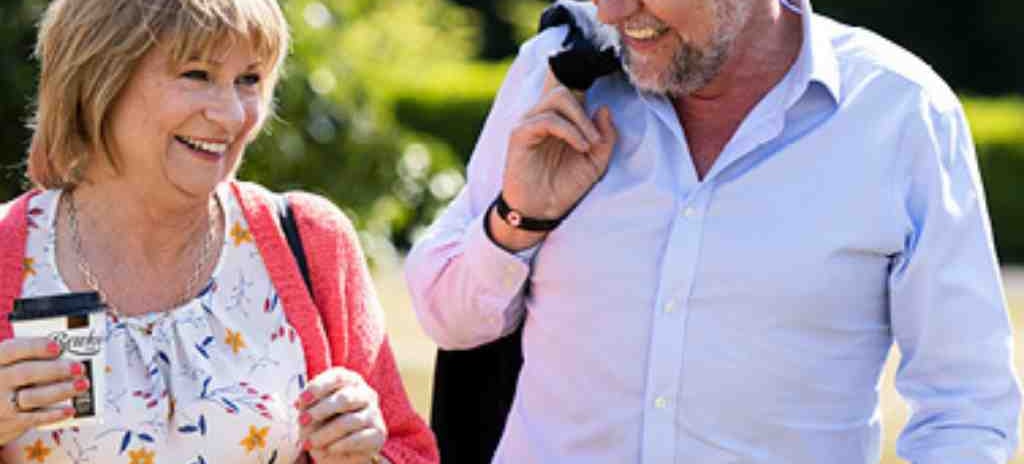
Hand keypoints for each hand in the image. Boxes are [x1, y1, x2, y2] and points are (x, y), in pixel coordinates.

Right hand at [0, 337, 85, 444]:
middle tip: (79, 367)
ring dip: (61, 390)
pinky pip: (34, 419)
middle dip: (56, 369)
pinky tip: (70, 409)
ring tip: (82, 385)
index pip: (12, 350)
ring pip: (33, 397)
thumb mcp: (8, 367)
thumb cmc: (4, 384)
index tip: (56, 347)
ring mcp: (0, 404)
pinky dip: (54, 414)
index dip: (35, 347)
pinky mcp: (9, 423)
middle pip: (26, 373)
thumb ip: (27, 359)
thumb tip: (63, 356)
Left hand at [296, 368, 386, 463]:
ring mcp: (374, 413)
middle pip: (345, 398)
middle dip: (320, 410)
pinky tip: (328, 449)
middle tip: (302, 422)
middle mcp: (366, 393)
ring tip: (309, 443)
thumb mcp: (313, 412)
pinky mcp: (378, 433)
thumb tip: (299, 403)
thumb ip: (307, 405)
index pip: (338, 377)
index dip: (319, 387)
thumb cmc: (326, 422)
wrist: (342, 449)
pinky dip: (340, 444)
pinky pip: (358, 438)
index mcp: (350, 381)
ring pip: (349, 421)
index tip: (302, 400)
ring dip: (325, 433)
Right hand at [493, 71, 617, 249]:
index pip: (572, 88)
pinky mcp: (520, 134)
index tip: (602, 89)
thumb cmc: (565, 187)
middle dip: (586, 111)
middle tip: (596, 140)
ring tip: (589, 145)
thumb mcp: (597, 163)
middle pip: (564, 88)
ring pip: (558, 97)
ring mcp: (530, 122)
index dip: (586, 82)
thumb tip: (604, 108)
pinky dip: (569, 130)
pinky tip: (580, 147)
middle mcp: (544, 116)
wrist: (542, 212)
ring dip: (580, 120)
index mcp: (562, 119)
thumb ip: (606, 137)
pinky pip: (548, 119)